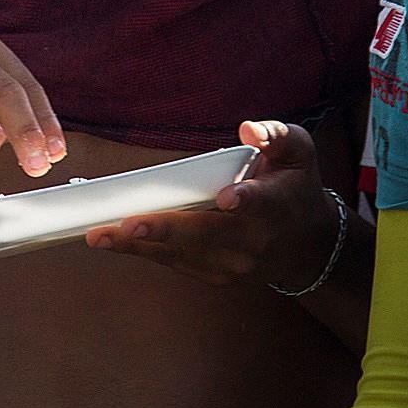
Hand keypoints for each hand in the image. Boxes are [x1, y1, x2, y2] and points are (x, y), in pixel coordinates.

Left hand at [84, 120, 338, 287]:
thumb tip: (247, 129)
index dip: (244, 201)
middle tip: (128, 222)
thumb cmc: (295, 185)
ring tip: (100, 235)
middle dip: (166, 229)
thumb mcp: (299, 151)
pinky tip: (113, 241)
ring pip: (182, 254)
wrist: (307, 245)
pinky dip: (144, 252)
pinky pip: (176, 263)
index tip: (226, 199)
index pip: (261, 203)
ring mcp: (235, 264)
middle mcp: (255, 241)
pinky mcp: (216, 277)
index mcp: (278, 205)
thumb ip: (275, 136)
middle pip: (207, 235)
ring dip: (139, 245)